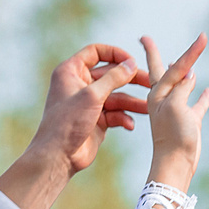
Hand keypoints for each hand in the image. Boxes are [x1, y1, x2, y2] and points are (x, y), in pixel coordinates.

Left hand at [0, 44, 149, 208]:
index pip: (95, 52)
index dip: (115, 54)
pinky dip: (123, 118)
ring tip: (148, 108)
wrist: (58, 156)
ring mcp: (89, 103)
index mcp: (71, 71)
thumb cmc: (67, 122)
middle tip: (151, 83)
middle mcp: (80, 85)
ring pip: (116, 96)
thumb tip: (131, 63)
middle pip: (111, 74)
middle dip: (131, 79)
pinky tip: (129, 125)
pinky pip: (115, 114)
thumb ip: (113, 77)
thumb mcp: (92, 96)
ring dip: (132, 102)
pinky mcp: (97, 120)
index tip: (132, 61)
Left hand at [142, 33, 208, 189]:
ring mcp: (176, 110)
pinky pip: (196, 105)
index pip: (173, 67)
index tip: (203, 37)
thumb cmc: (171, 136)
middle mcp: (163, 99)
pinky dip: (202, 97)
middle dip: (155, 54)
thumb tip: (189, 74)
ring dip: (183, 74)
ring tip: (185, 63)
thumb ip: (181, 87)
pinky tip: (208, 90)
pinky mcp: (188, 123)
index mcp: (157, 93)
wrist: (175, 165)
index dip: (190, 53)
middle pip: (162, 71)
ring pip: (180, 86)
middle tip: (145, 39)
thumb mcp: (174, 106)